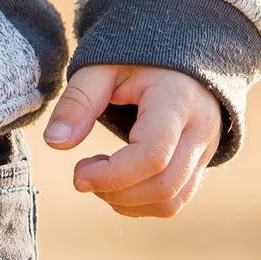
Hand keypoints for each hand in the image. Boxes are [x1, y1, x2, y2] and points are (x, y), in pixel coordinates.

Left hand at [43, 64, 220, 218]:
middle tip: (82, 173)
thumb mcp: (102, 68)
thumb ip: (78, 101)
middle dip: (114, 192)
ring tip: (99, 175)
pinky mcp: (201, 164)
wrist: (180, 55)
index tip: (78, 174)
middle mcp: (200, 129)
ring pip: (171, 201)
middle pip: (164, 186)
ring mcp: (206, 150)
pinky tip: (117, 182)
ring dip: (126, 202)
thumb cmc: (136, 59)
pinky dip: (141, 204)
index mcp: (177, 100)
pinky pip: (175, 200)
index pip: (153, 155)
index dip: (112, 175)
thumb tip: (55, 143)